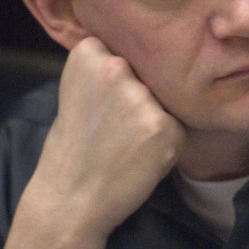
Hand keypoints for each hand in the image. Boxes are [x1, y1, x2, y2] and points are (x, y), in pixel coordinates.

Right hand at [35, 36, 185, 236]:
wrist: (70, 199)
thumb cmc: (74, 147)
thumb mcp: (77, 89)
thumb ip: (105, 68)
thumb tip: (148, 52)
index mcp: (89, 53)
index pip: (127, 50)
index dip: (121, 79)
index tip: (102, 101)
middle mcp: (116, 68)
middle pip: (148, 74)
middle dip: (140, 96)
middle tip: (115, 127)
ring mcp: (141, 97)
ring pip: (164, 100)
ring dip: (155, 119)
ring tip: (128, 143)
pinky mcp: (163, 126)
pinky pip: (178, 126)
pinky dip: (167, 143)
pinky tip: (141, 157)